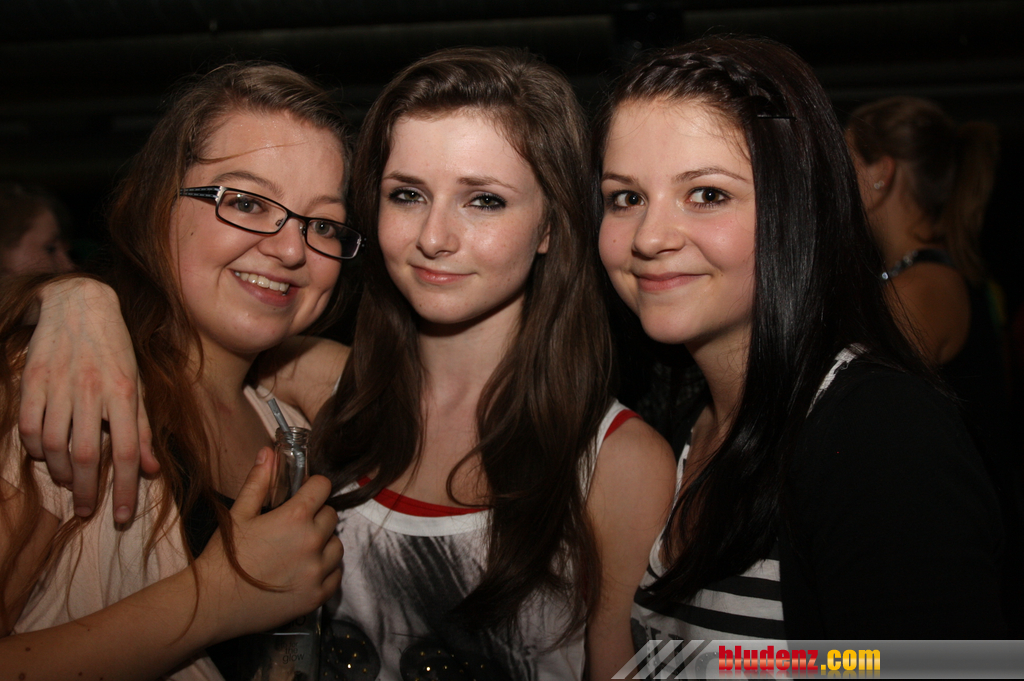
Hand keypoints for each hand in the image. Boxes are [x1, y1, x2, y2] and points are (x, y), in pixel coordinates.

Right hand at [18, 278, 155, 521]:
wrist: (80, 305)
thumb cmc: (116, 351)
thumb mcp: (138, 386)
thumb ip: (143, 429)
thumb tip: (150, 470)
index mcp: (124, 394)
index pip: (126, 453)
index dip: (124, 489)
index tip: (120, 516)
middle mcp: (92, 392)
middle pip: (86, 456)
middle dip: (87, 491)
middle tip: (86, 510)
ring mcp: (59, 386)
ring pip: (55, 445)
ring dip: (61, 472)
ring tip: (69, 482)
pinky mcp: (33, 381)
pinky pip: (29, 427)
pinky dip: (36, 448)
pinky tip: (46, 456)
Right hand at [195, 447, 342, 640]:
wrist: (212, 603)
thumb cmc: (224, 558)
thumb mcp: (239, 514)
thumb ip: (258, 482)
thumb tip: (268, 453)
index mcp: (295, 517)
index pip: (323, 487)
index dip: (312, 488)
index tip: (304, 495)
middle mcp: (312, 542)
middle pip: (331, 516)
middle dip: (316, 516)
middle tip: (294, 526)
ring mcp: (317, 571)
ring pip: (337, 546)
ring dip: (324, 543)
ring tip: (300, 549)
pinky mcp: (317, 596)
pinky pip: (336, 575)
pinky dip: (326, 571)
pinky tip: (305, 570)